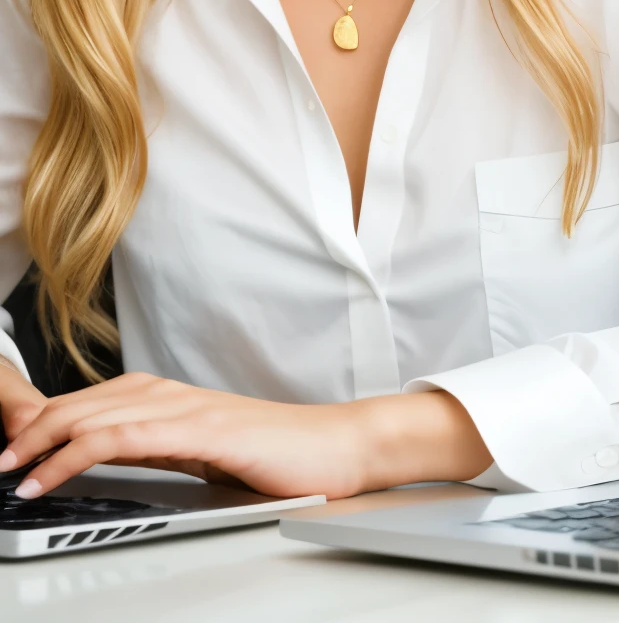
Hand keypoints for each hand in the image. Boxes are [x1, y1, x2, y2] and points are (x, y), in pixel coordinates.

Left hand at [0, 371, 489, 499]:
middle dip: (29, 428)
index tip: (12, 447)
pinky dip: (74, 453)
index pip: (91, 402)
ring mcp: (185, 409)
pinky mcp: (199, 431)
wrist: (337, 450)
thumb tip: (110, 461)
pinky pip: (121, 438)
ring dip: (40, 441)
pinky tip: (49, 473)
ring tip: (7, 466)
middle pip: (81, 402)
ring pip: (92, 415)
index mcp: (170, 399)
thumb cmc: (279, 457)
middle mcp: (171, 394)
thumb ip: (159, 449)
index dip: (45, 421)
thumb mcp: (204, 455)